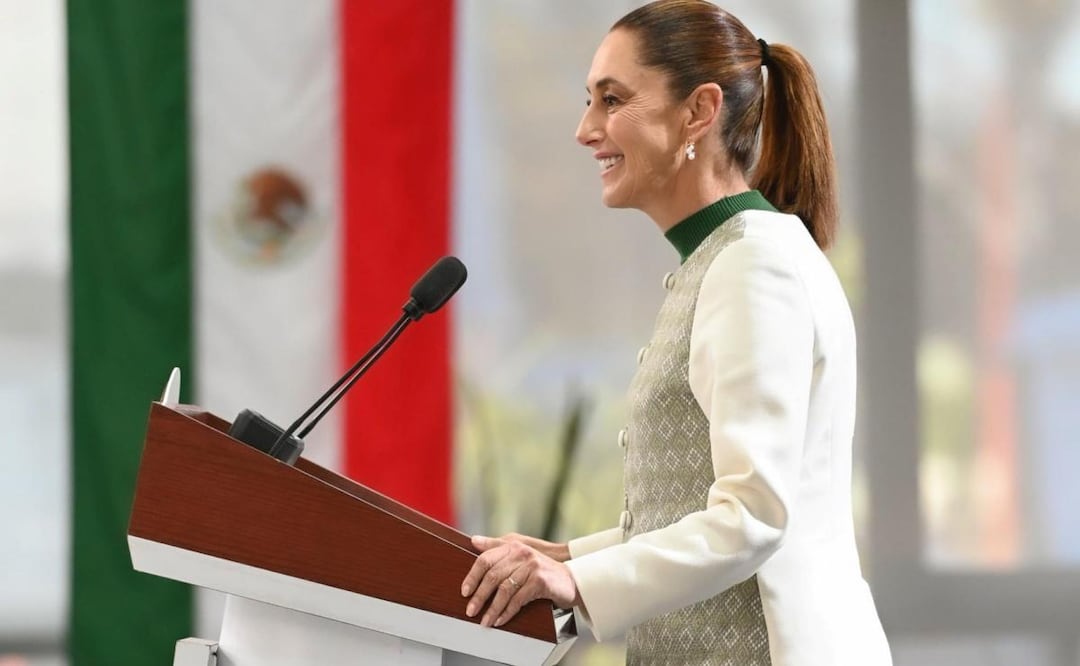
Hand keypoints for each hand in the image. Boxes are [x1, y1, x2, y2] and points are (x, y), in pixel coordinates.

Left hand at [461, 535, 579, 627]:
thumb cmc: (542, 570)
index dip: (472, 576)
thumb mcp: (519, 553)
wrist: (571, 580)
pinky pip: (518, 599)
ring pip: (504, 590)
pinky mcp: (540, 580)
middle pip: (493, 576)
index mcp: (513, 546)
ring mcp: (532, 566)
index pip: (485, 559)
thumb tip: (473, 541)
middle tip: (470, 611)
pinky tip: (501, 620)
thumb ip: (497, 547)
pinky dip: (507, 612)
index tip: (464, 591)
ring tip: (485, 620)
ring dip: (492, 608)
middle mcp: (521, 553)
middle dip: (479, 596)